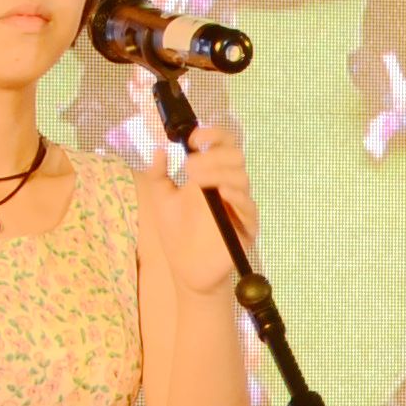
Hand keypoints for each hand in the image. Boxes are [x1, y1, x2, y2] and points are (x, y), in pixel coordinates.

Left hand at [152, 113, 257, 293]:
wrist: (187, 270)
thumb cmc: (177, 234)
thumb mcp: (161, 201)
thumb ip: (158, 176)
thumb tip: (158, 150)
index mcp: (211, 174)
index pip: (221, 144)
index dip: (211, 134)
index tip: (192, 139)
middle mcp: (228, 185)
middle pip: (235, 155)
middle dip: (213, 154)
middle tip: (189, 166)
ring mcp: (239, 205)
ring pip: (241, 177)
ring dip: (219, 172)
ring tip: (195, 179)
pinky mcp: (247, 226)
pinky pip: (248, 206)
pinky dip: (236, 196)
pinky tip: (220, 193)